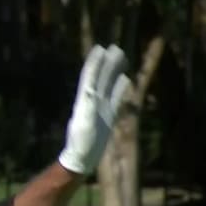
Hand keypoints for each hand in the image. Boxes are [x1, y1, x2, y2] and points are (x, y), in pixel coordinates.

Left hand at [58, 44, 130, 174]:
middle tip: (115, 48)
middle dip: (107, 63)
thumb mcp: (84, 123)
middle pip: (101, 77)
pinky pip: (115, 98)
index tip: (100, 49)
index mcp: (85, 100)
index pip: (90, 77)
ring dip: (114, 71)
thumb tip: (91, 89)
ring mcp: (100, 107)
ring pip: (109, 85)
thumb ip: (88, 107)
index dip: (95, 63)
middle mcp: (92, 101)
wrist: (81, 158)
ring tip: (122, 57)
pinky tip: (125, 79)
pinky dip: (119, 88)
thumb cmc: (81, 143)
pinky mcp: (107, 116)